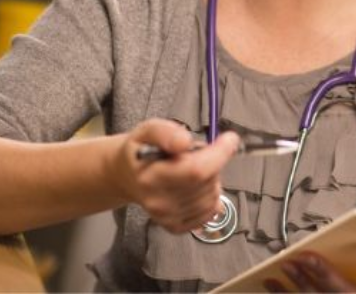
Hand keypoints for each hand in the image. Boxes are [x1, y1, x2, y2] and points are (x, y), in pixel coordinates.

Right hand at [111, 118, 238, 232]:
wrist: (125, 176)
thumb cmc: (141, 149)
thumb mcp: (148, 130)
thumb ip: (167, 132)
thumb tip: (185, 142)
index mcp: (151, 177)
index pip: (196, 171)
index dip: (219, 154)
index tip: (229, 138)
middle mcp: (159, 202)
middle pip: (207, 182)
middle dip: (213, 162)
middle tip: (198, 153)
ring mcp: (168, 217)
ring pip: (212, 198)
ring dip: (212, 180)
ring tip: (194, 169)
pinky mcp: (176, 226)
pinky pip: (209, 213)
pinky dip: (212, 197)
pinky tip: (198, 186)